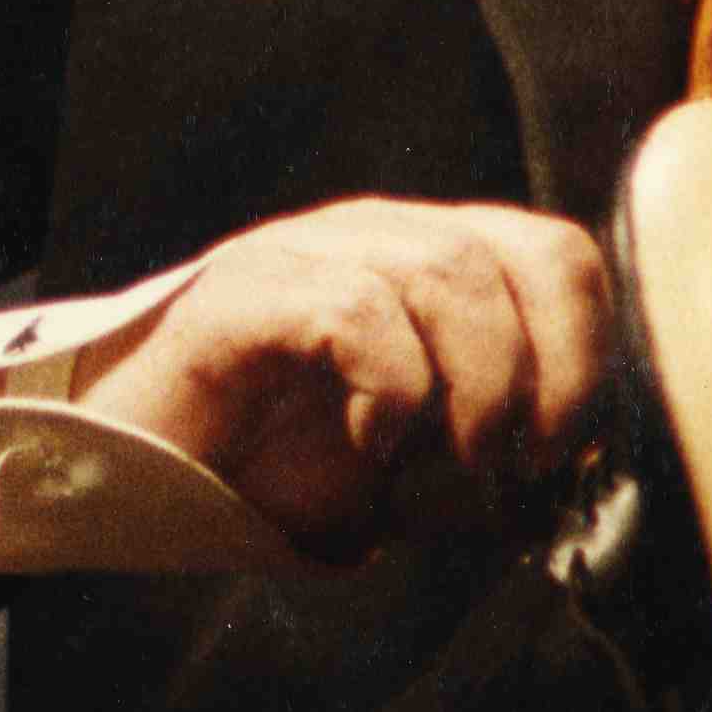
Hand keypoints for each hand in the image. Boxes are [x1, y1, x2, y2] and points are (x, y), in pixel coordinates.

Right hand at [79, 198, 609, 563]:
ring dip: (474, 391)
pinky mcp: (244, 294)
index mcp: (422, 263)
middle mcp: (372, 238)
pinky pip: (358, 311)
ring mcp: (303, 253)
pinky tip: (367, 447)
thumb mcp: (409, 472)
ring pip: (447, 274)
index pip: (557, 255)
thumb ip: (489, 456)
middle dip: (551, 372)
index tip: (562, 452)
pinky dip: (389, 393)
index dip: (587, 352)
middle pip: (521, 251)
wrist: (124, 474)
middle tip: (519, 462)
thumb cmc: (266, 470)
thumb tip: (579, 474)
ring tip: (441, 465)